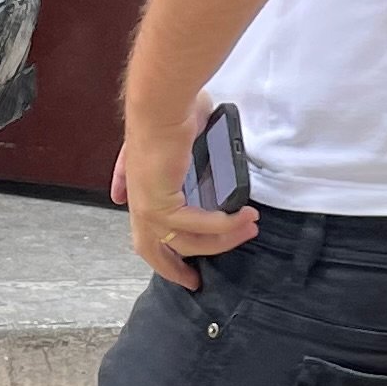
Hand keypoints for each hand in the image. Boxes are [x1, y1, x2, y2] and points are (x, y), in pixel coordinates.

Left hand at [114, 117, 254, 289]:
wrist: (162, 104)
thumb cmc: (172, 109)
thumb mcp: (184, 128)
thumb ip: (190, 136)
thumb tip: (200, 126)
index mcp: (139, 186)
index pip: (142, 227)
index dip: (157, 250)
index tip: (179, 265)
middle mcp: (137, 201)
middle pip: (152, 251)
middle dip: (174, 270)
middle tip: (196, 281)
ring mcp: (146, 206)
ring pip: (184, 241)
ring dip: (220, 240)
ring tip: (249, 227)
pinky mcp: (160, 204)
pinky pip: (194, 226)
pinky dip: (220, 225)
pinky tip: (240, 217)